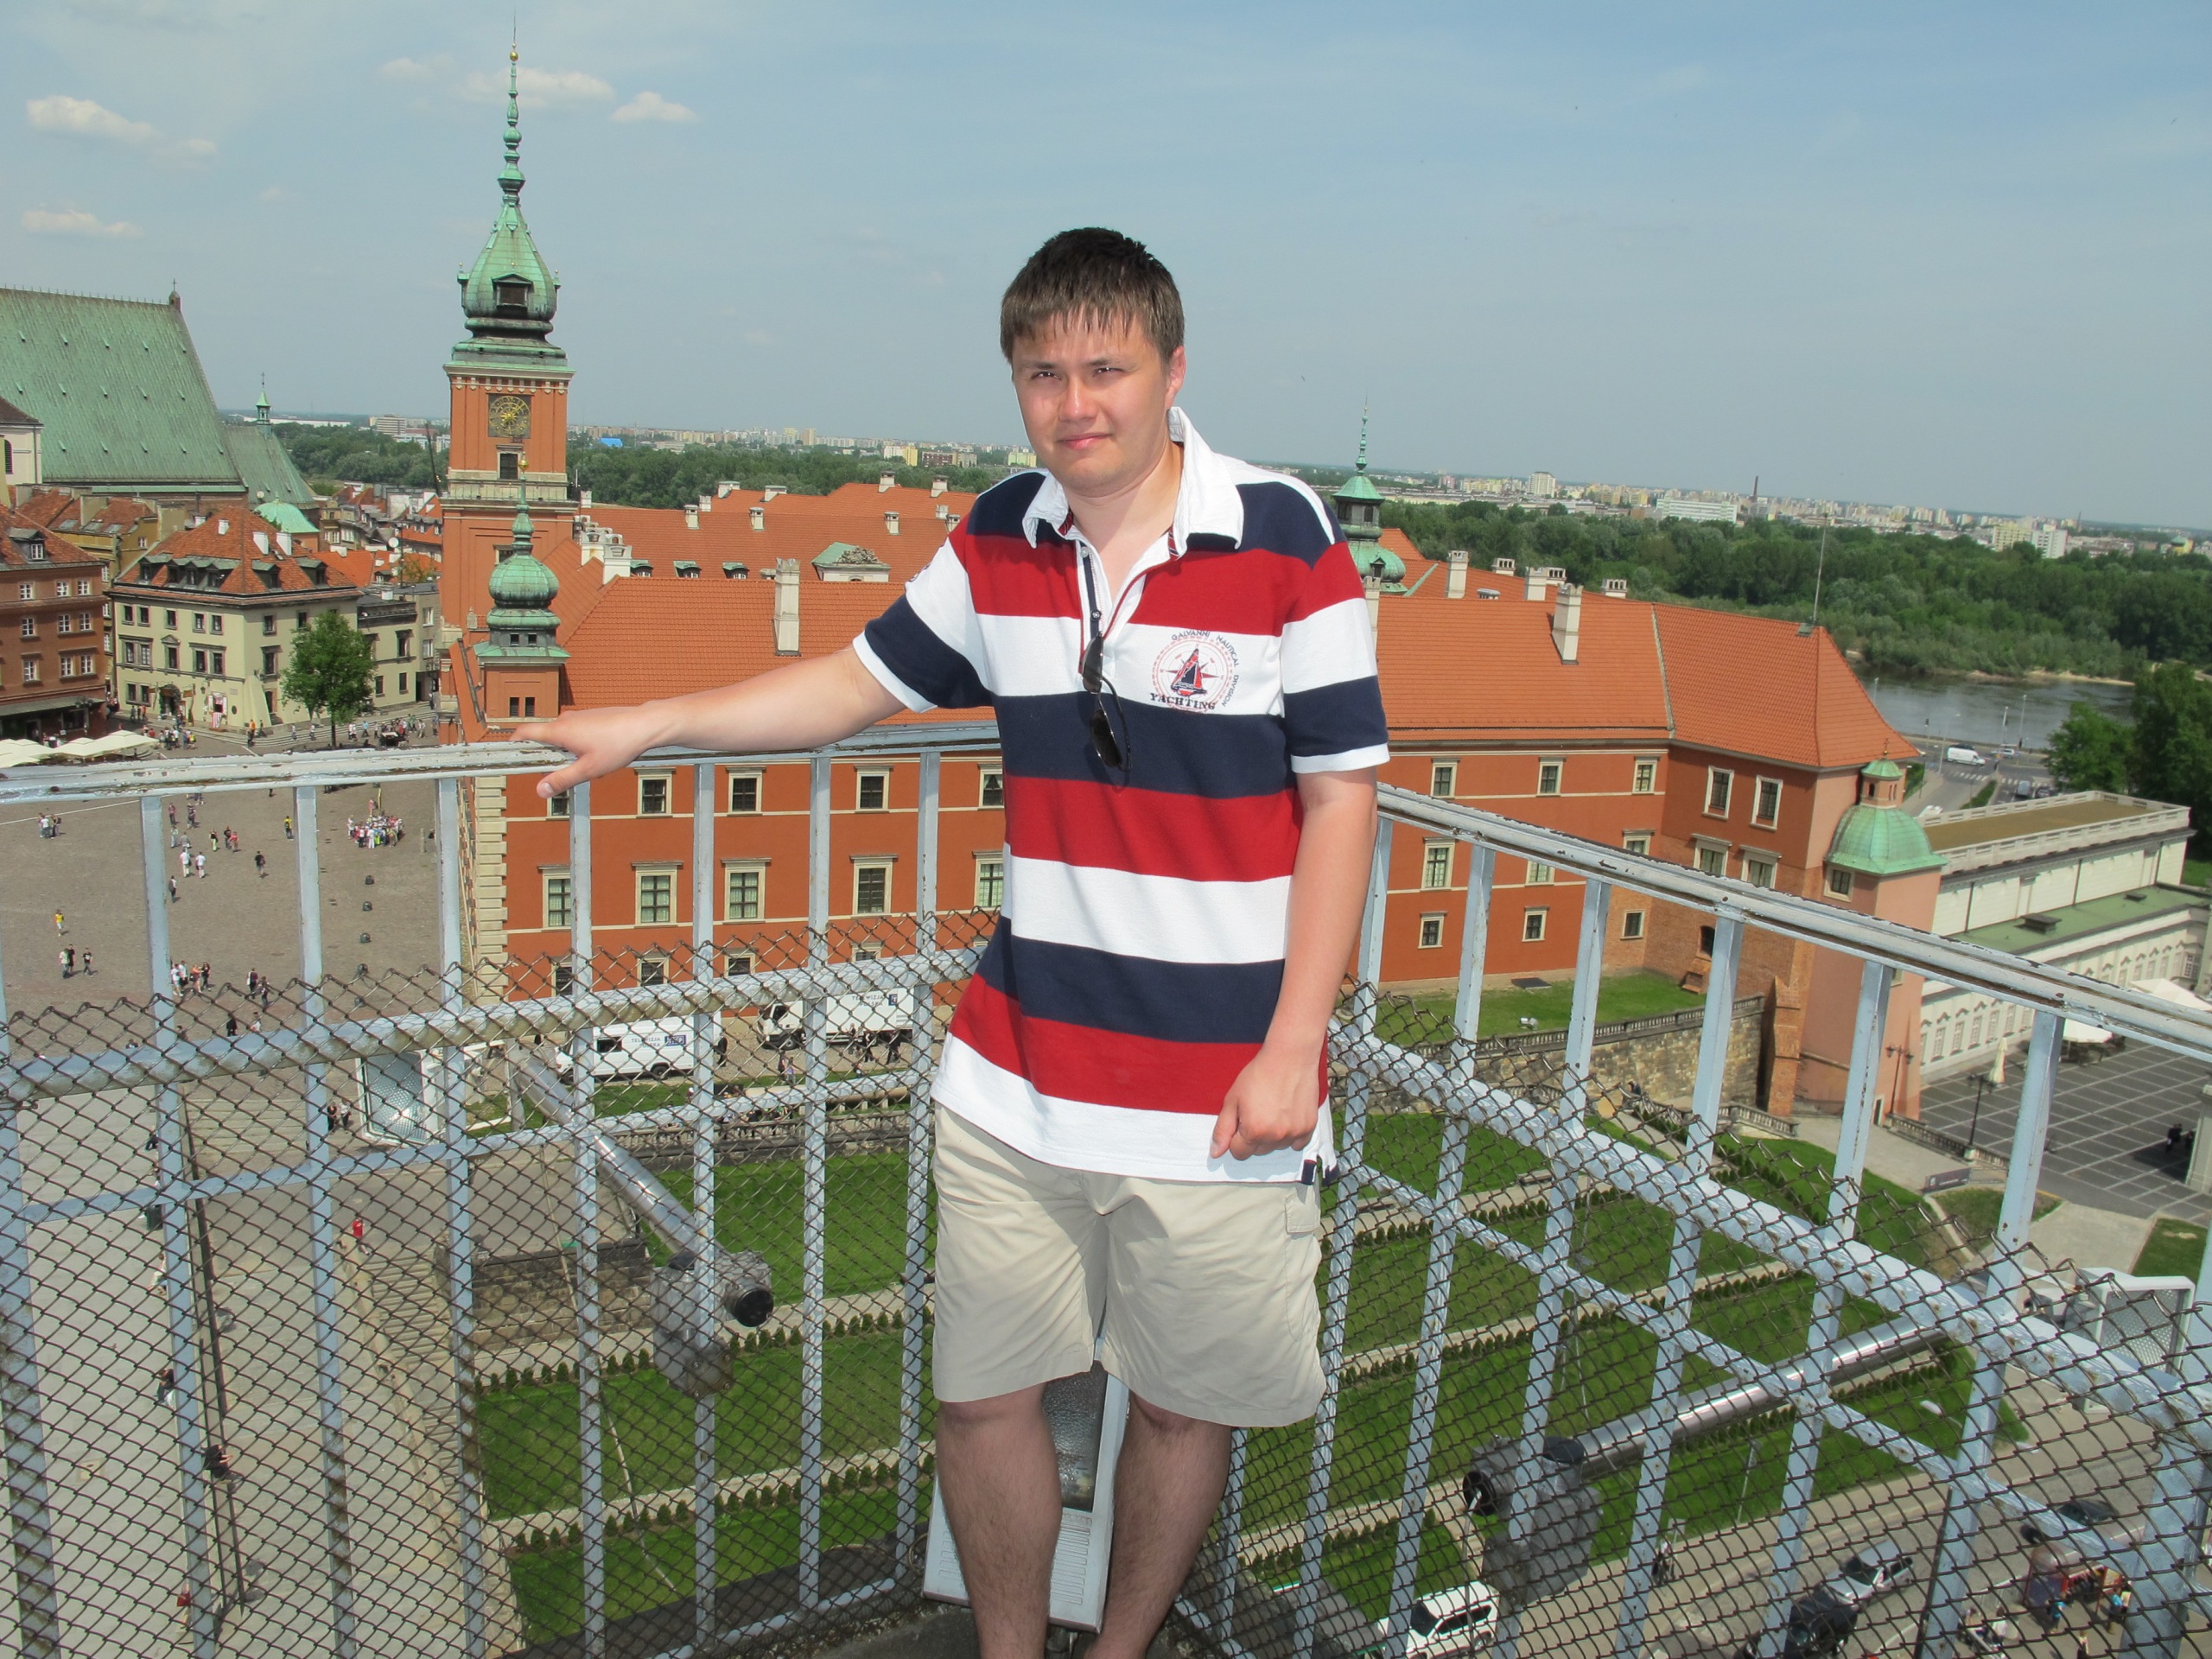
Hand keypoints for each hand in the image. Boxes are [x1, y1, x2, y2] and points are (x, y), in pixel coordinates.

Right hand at [516, 704, 670, 797]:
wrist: (644, 725)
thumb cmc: (619, 744)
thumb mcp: (588, 769)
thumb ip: (562, 779)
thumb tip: (540, 790)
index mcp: (559, 730)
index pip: (523, 732)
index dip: (512, 744)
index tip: (508, 756)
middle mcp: (565, 719)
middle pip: (542, 737)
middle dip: (544, 756)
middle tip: (553, 773)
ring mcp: (579, 716)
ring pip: (561, 735)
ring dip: (563, 751)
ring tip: (582, 765)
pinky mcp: (591, 717)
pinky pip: (575, 731)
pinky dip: (576, 744)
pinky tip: (595, 755)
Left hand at [1210, 1039, 1321, 1160]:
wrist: (1290, 1058)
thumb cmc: (1259, 1074)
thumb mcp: (1232, 1099)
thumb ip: (1223, 1129)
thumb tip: (1215, 1153)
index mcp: (1253, 1131)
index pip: (1239, 1153)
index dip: (1236, 1138)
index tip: (1240, 1122)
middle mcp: (1275, 1136)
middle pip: (1258, 1151)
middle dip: (1253, 1137)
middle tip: (1257, 1112)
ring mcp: (1294, 1133)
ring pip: (1277, 1147)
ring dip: (1272, 1137)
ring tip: (1272, 1111)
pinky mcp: (1308, 1127)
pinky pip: (1297, 1143)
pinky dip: (1290, 1135)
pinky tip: (1286, 1117)